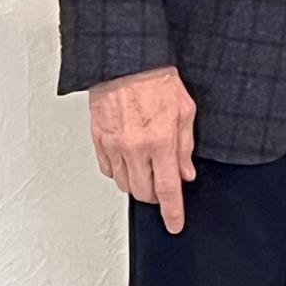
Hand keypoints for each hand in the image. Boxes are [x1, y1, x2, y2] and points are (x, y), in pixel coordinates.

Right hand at [88, 66, 196, 232]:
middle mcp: (135, 148)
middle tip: (164, 188)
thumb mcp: (185, 110)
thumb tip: (186, 173)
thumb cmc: (157, 78)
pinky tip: (129, 162)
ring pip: (124, 184)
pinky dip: (119, 172)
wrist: (126, 60)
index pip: (168, 188)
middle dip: (156, 197)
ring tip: (148, 171)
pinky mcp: (99, 140)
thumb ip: (186, 146)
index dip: (172, 211)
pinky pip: (108, 170)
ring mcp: (114, 145)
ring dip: (138, 184)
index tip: (174, 224)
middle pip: (144, 193)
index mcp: (161, 141)